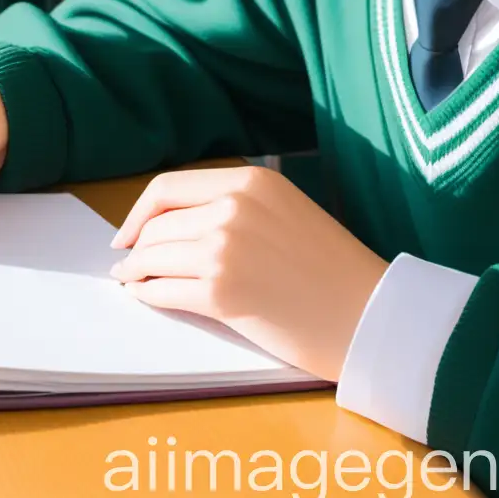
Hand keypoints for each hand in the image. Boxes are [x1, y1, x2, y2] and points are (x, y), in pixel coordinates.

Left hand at [108, 166, 388, 381]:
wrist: (369, 315)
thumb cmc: (331, 270)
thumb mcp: (283, 212)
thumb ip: (233, 208)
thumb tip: (171, 224)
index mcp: (250, 182)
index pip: (167, 187)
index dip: (139, 212)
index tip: (128, 233)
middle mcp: (233, 208)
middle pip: (156, 225)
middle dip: (137, 248)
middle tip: (128, 264)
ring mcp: (225, 249)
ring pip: (152, 257)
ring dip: (137, 273)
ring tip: (132, 282)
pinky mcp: (222, 292)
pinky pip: (163, 290)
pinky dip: (148, 294)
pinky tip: (147, 297)